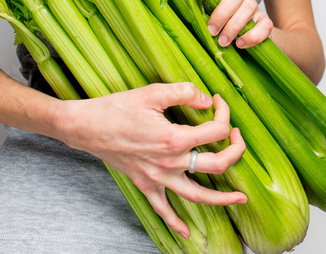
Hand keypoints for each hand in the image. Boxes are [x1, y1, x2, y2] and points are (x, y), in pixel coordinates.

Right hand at [54, 83, 246, 239]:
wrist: (85, 127)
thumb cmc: (115, 108)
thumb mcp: (150, 93)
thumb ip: (182, 92)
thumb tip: (204, 98)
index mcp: (174, 138)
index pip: (215, 130)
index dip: (223, 113)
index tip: (216, 101)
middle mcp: (170, 162)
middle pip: (218, 164)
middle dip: (236, 151)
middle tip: (238, 137)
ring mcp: (158, 177)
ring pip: (199, 195)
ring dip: (223, 198)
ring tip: (240, 198)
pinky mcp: (145, 184)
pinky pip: (163, 209)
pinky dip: (175, 223)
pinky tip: (186, 232)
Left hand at [195, 0, 273, 48]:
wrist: (241, 40)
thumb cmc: (214, 24)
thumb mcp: (202, 14)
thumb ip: (196, 10)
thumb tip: (186, 13)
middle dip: (222, 12)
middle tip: (211, 30)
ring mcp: (253, 6)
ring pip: (249, 5)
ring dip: (234, 26)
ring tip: (222, 41)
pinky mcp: (264, 21)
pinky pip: (264, 25)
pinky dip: (252, 36)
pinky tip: (240, 44)